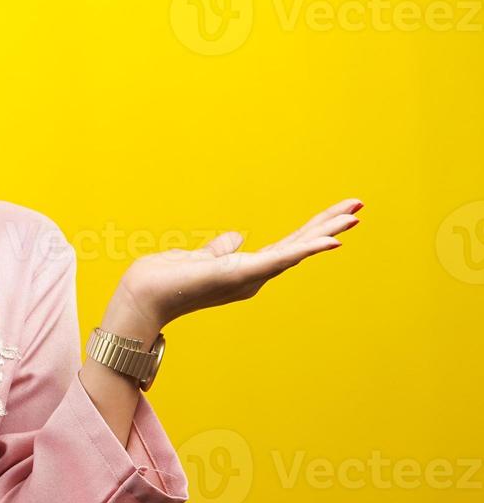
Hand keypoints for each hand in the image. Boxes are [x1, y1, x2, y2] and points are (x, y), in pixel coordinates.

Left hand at [107, 198, 363, 333]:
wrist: (143, 295)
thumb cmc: (165, 280)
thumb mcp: (199, 257)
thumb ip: (220, 249)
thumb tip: (237, 237)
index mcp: (245, 270)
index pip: (287, 246)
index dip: (312, 231)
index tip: (337, 215)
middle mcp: (253, 276)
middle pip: (299, 245)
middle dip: (329, 226)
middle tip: (358, 207)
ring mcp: (250, 276)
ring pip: (297, 250)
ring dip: (326, 232)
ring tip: (354, 216)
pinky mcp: (243, 273)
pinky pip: (281, 259)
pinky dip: (307, 250)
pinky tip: (331, 242)